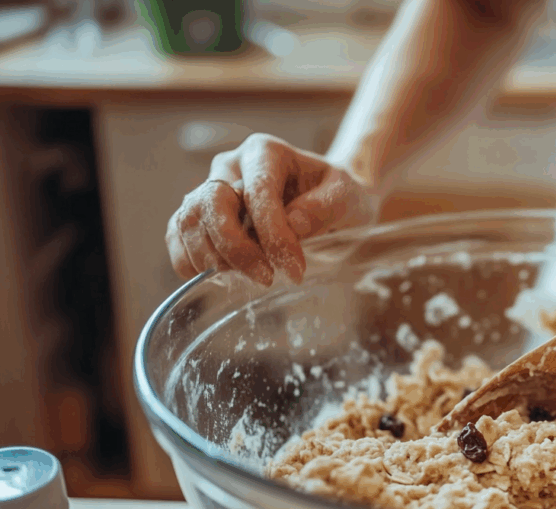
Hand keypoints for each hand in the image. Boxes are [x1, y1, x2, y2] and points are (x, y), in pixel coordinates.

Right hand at [167, 133, 374, 285]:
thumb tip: (292, 224)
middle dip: (234, 246)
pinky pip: (178, 234)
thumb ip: (325, 207)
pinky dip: (187, 259)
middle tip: (265, 278)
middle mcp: (232, 165)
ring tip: (244, 279)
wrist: (331, 200)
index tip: (294, 270)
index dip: (272, 235)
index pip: (257, 191)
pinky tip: (215, 276)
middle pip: (211, 202)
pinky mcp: (202, 215)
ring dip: (211, 256)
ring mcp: (211, 189)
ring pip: (188, 219)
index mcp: (267, 153)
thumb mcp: (348, 198)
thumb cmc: (339, 196)